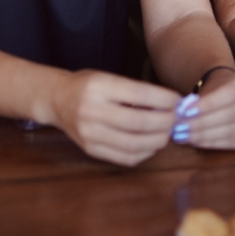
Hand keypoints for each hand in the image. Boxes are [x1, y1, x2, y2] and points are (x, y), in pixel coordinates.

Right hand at [53, 71, 177, 165]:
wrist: (57, 100)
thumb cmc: (87, 86)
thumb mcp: (108, 77)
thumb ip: (135, 90)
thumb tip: (170, 104)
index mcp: (98, 87)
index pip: (139, 94)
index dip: (164, 99)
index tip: (177, 101)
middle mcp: (91, 111)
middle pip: (138, 122)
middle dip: (165, 122)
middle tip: (176, 119)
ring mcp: (89, 133)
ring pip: (133, 143)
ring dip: (158, 140)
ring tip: (167, 133)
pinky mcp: (90, 149)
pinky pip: (124, 157)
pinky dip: (145, 153)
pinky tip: (152, 145)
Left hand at [184, 67, 234, 148]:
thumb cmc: (222, 88)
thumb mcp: (215, 84)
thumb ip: (203, 97)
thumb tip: (182, 112)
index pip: (231, 92)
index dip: (208, 103)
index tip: (186, 110)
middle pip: (232, 113)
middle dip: (203, 121)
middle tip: (180, 126)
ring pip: (233, 130)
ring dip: (205, 134)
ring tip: (184, 135)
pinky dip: (213, 143)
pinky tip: (196, 141)